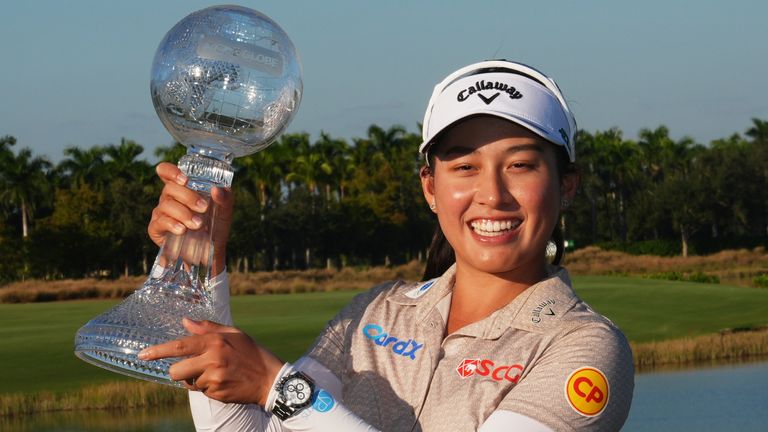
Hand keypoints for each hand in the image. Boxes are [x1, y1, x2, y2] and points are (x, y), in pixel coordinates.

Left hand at [139, 318, 283, 405]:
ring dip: (196, 379)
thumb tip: (185, 321)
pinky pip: (201, 391)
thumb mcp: (234, 334)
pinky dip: (207, 387)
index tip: (143, 355)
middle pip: (176, 371)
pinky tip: (223, 381)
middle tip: (190, 368)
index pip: (179, 346)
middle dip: (178, 371)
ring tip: (216, 373)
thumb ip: (208, 328)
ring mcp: (214, 378)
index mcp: (215, 342)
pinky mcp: (217, 393)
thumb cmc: (252, 353)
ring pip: (189, 382)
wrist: (270, 379)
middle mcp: (212, 359)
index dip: (158, 351)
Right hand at [148, 162, 233, 273]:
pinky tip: (183, 230)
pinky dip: (173, 225)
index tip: (184, 179)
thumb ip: (225, 197)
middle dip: (188, 197)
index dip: (171, 172)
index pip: (166, 172)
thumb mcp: (225, 210)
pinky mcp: (156, 229)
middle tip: (204, 208)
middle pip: (169, 189)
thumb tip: (217, 189)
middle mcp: (168, 198)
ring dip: (184, 213)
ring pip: (166, 205)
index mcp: (181, 188)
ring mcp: (161, 213)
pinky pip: (160, 222)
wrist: (211, 250)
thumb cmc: (216, 224)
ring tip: (198, 224)